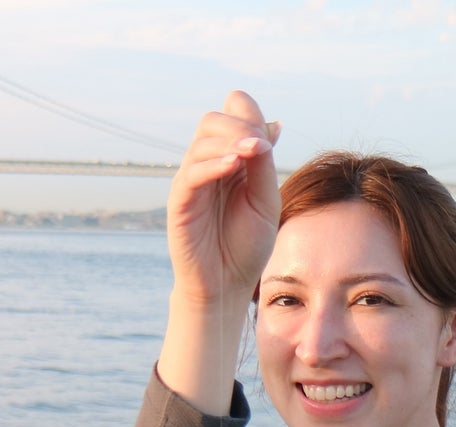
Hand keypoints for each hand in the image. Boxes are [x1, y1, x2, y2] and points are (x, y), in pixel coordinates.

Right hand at [166, 89, 281, 307]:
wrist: (226, 284)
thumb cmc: (246, 246)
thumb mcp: (265, 200)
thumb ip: (264, 163)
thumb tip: (275, 122)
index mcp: (228, 162)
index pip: (231, 118)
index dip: (247, 114)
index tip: (268, 138)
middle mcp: (206, 167)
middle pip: (211, 122)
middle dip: (239, 125)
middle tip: (260, 146)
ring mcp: (191, 183)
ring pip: (201, 143)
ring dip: (230, 141)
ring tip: (252, 153)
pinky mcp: (179, 202)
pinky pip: (191, 173)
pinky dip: (213, 164)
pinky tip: (233, 165)